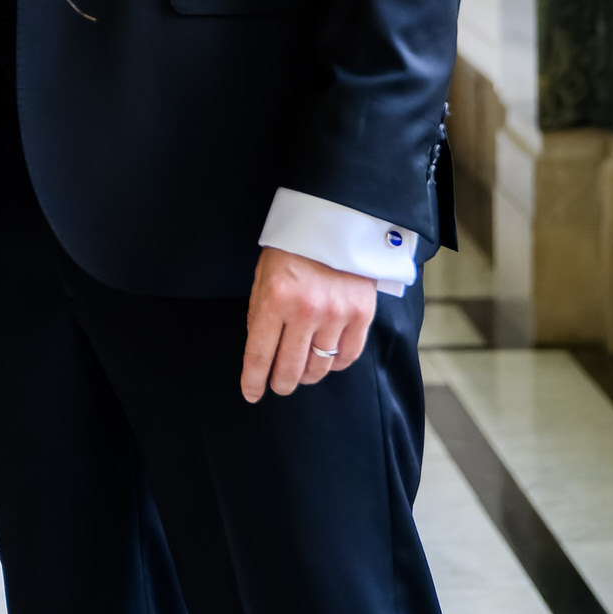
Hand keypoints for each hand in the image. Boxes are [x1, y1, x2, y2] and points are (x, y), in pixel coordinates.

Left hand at [240, 247, 377, 400]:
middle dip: (281, 383)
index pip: (260, 354)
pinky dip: (335, 364)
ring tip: (302, 371)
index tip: (251, 393)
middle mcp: (305, 311)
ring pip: (319, 368)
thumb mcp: (264, 274)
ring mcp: (336, 315)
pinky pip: (347, 357)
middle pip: (290, 369)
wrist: (337, 220)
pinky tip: (327, 358)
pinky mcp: (361, 315)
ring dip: (307, 375)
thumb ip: (260, 312)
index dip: (254, 380)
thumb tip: (261, 350)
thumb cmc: (294, 246)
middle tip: (279, 384)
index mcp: (275, 298)